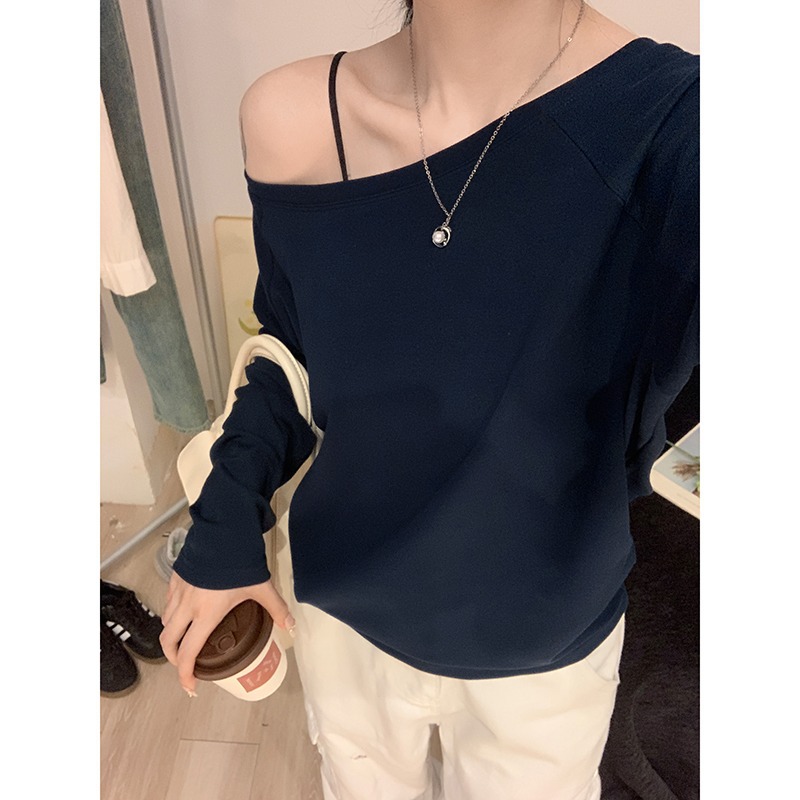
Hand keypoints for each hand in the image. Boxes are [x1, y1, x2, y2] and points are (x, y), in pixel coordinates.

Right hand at [160, 571, 295, 695]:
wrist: (224, 531)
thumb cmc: (241, 562)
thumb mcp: (262, 588)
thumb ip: (276, 608)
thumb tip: (290, 626)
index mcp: (206, 614)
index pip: (188, 652)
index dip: (185, 674)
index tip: (191, 686)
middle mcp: (187, 606)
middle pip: (168, 641)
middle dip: (174, 658)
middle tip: (185, 664)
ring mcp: (179, 591)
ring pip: (166, 620)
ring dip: (172, 633)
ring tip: (186, 638)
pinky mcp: (175, 576)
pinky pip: (168, 600)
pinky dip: (172, 611)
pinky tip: (185, 609)